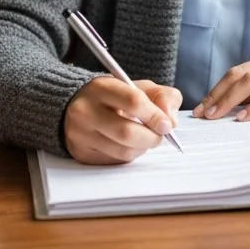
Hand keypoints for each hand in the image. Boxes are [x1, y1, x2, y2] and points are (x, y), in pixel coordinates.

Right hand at [64, 77, 181, 164]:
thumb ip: (163, 97)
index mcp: (101, 88)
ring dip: (142, 148)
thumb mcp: (140, 87)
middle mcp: (85, 111)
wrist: (79, 106)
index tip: (167, 125)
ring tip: (143, 138)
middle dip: (151, 137)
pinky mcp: (81, 153)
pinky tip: (128, 144)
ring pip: (123, 151)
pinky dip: (129, 155)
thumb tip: (170, 122)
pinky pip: (115, 161)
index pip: (134, 102)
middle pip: (127, 132)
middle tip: (159, 135)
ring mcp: (81, 134)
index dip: (156, 116)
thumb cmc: (115, 96)